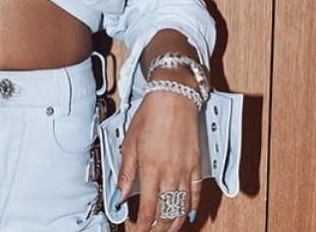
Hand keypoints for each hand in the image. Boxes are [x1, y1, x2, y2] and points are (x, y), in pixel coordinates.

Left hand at [113, 90, 201, 230]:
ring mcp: (185, 171)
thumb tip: (119, 194)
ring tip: (166, 229)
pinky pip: (196, 193)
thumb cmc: (150, 115)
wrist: (173, 98)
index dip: (143, 226)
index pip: (148, 209)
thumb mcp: (129, 142)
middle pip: (166, 213)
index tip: (138, 230)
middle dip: (158, 228)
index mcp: (151, 169)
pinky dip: (192, 207)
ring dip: (173, 223)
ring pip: (182, 208)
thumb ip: (125, 172)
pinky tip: (187, 214)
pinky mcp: (196, 166)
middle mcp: (170, 173)